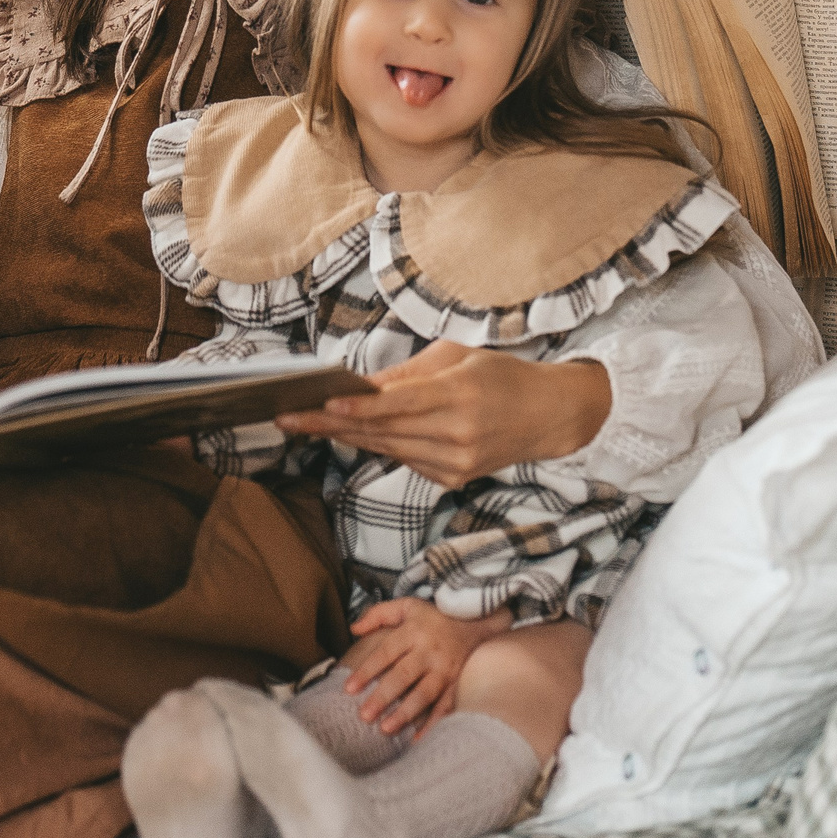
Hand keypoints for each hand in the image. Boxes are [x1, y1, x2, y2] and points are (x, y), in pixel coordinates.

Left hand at [276, 342, 608, 488]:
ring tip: (303, 422)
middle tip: (287, 417)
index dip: (360, 407)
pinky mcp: (453, 480)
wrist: (549, 417)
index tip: (323, 403)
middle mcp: (458, 436)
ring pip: (387, 449)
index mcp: (461, 396)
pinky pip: (404, 460)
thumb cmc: (502, 375)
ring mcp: (456, 464)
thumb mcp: (459, 357)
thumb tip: (361, 385)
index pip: (400, 405)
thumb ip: (409, 374)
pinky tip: (351, 432)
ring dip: (344, 436)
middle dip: (331, 424)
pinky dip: (379, 444)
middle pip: (384, 431)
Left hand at [338, 599, 511, 734]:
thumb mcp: (407, 606)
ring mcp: (445, 670)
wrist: (476, 621)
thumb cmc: (434, 616)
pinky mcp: (457, 683)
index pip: (385, 653)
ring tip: (386, 729)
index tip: (349, 688)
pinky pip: (445, 706)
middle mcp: (429, 652)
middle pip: (403, 676)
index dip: (367, 671)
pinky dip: (433, 724)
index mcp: (413, 633)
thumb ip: (378, 614)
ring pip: (424, 694)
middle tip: (364, 716)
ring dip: (405, 714)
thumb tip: (353, 629)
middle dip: (383, 697)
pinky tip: (418, 739)